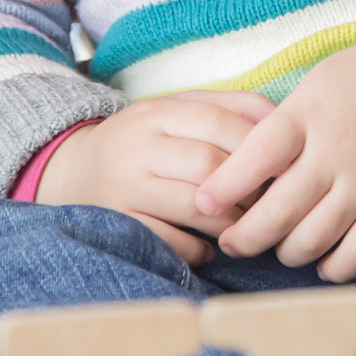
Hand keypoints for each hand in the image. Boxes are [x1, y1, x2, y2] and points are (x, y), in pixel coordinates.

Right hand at [39, 91, 276, 263]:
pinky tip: (211, 246)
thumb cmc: (144, 139)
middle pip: (209, 165)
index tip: (283, 164)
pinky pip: (171, 241)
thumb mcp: (176, 109)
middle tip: (271, 201)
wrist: (72, 169)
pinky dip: (201, 249)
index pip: (218, 123)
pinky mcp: (120, 224)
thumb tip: (281, 115)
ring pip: (194, 207)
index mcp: (157, 112)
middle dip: (249, 187)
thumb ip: (227, 106)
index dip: (257, 146)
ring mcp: (126, 188)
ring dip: (232, 222)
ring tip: (247, 226)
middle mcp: (138, 147)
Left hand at [194, 21, 355, 281]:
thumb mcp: (321, 83)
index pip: (254, 158)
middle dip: (245, 236)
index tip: (202, 202)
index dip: (223, 187)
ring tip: (279, 247)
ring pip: (312, 241)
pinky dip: (333, 267)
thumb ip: (285, 124)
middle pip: (277, 212)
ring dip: (286, 253)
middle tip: (231, 242)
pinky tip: (323, 260)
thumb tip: (242, 170)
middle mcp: (338, 151)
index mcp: (311, 114)